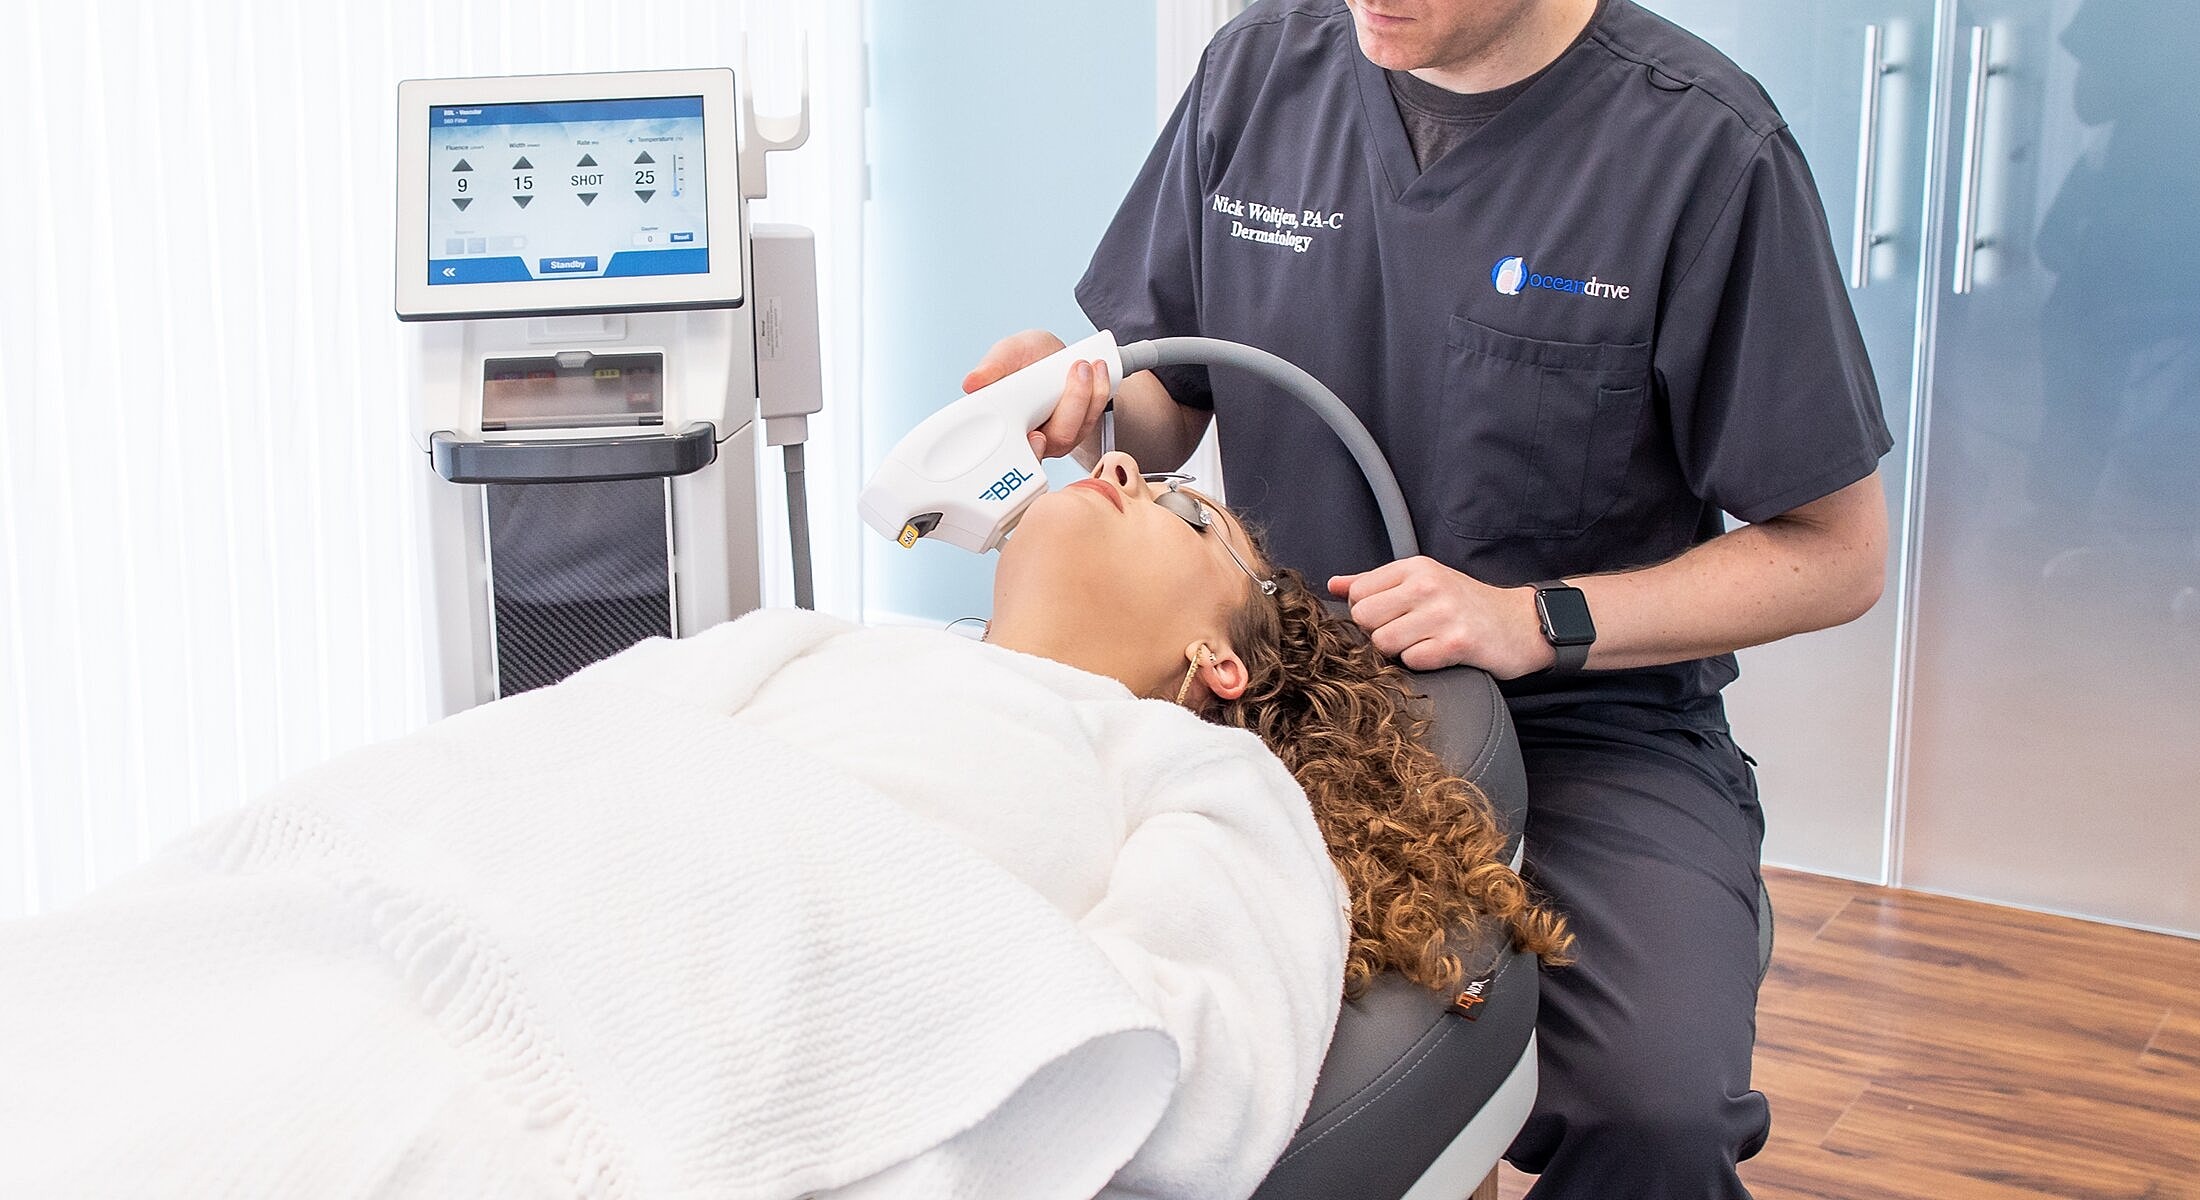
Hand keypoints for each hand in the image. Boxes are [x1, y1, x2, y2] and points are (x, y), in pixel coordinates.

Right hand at [963, 329, 1114, 460]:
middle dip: (1071, 408)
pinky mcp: (1079, 427)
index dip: (1030, 452)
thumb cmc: (1025, 358)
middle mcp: (1033, 438)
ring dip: (1087, 395)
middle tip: (1076, 371)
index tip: (1037, 436)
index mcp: (1007, 427)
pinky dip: (1099, 393)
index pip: (1014, 457)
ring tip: (1085, 363)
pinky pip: (1092, 419)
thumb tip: (970, 384)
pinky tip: (1097, 370)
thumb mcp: (1007, 353)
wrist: (1051, 354)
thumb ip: (992, 367)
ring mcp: (1057, 435)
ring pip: (1076, 430)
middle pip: (1055, 441)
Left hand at [1328, 558, 1554, 677]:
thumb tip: (1334, 585)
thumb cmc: (1466, 605)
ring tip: (1424, 643)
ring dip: (1400, 651)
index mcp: (1415, 567)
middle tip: (1406, 634)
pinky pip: (1412, 661)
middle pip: (1364, 618)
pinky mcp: (1457, 643)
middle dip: (1377, 633)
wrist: (1522, 623)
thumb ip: (1375, 583)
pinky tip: (1440, 653)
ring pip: (1383, 642)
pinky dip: (1422, 663)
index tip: (1391, 617)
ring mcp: (1443, 613)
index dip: (1367, 613)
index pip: (1357, 593)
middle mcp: (1427, 585)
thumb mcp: (1422, 581)